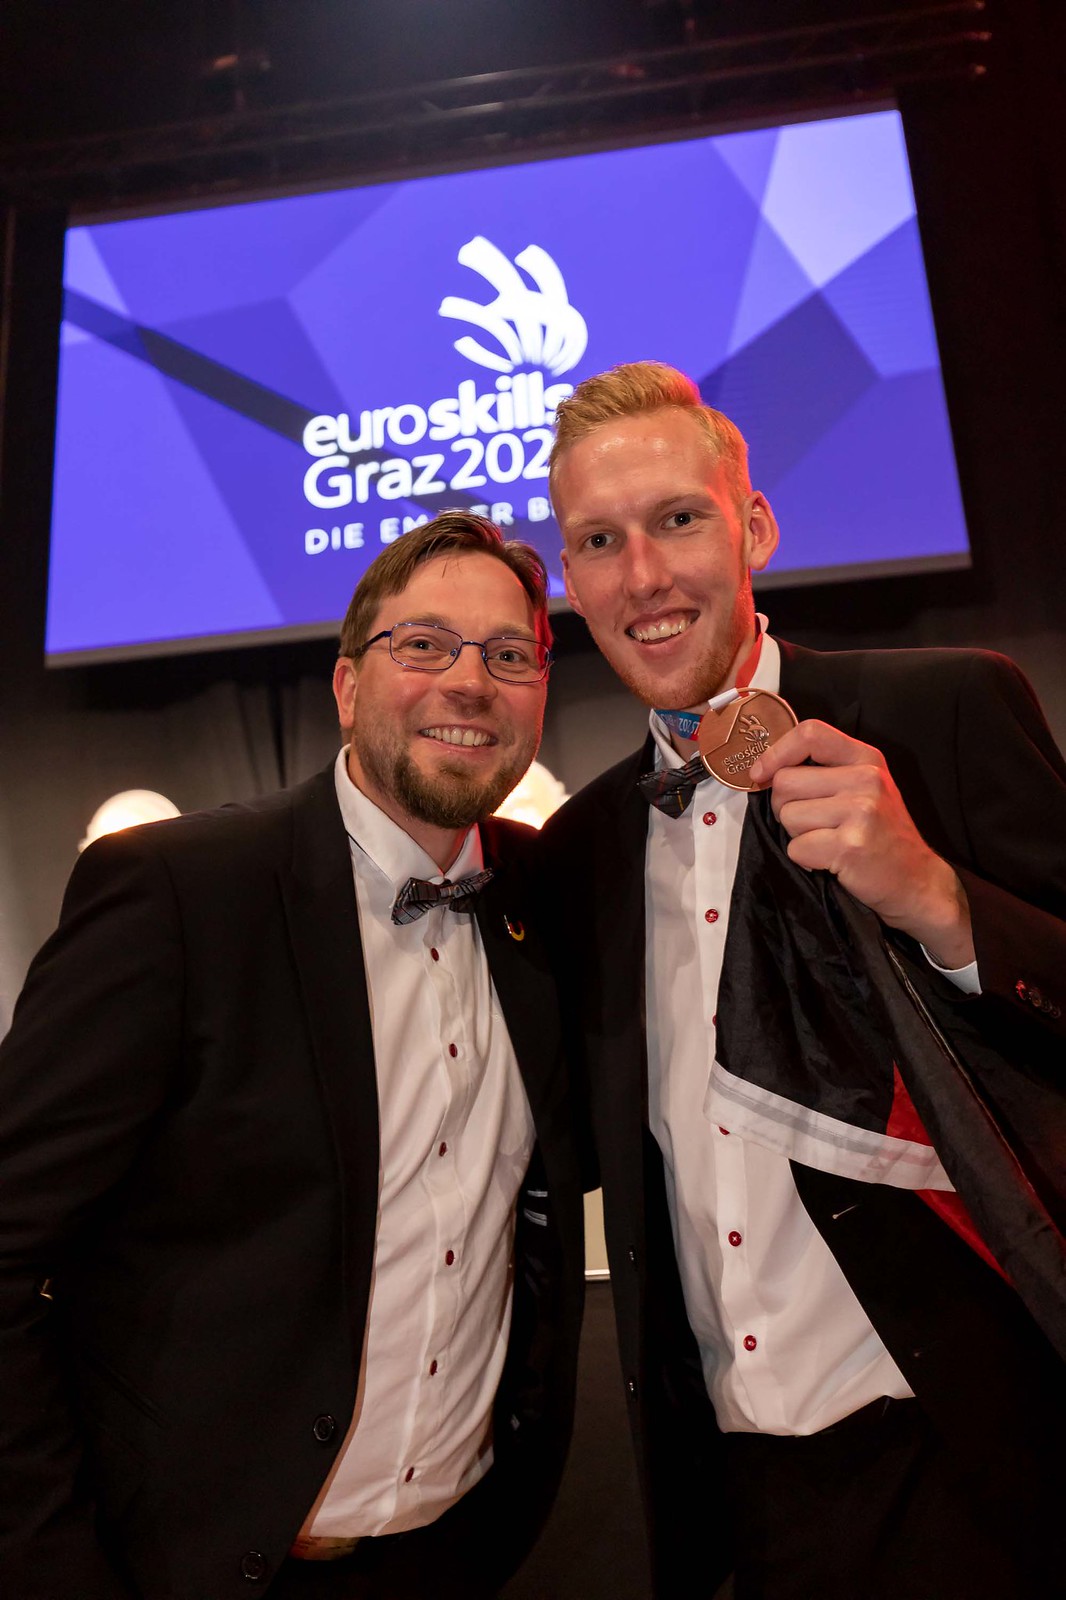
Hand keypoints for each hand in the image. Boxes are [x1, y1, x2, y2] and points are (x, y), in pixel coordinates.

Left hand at [750, 720, 974, 968]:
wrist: (918, 881)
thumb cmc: (882, 835)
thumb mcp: (865, 788)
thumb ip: (825, 771)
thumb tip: (765, 771)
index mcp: (866, 758)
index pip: (810, 733)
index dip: (776, 752)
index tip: (761, 774)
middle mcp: (866, 778)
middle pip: (785, 782)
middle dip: (786, 807)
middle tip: (815, 824)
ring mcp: (860, 811)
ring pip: (787, 817)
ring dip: (798, 836)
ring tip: (829, 842)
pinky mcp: (850, 845)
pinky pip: (796, 848)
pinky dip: (806, 859)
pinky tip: (832, 861)